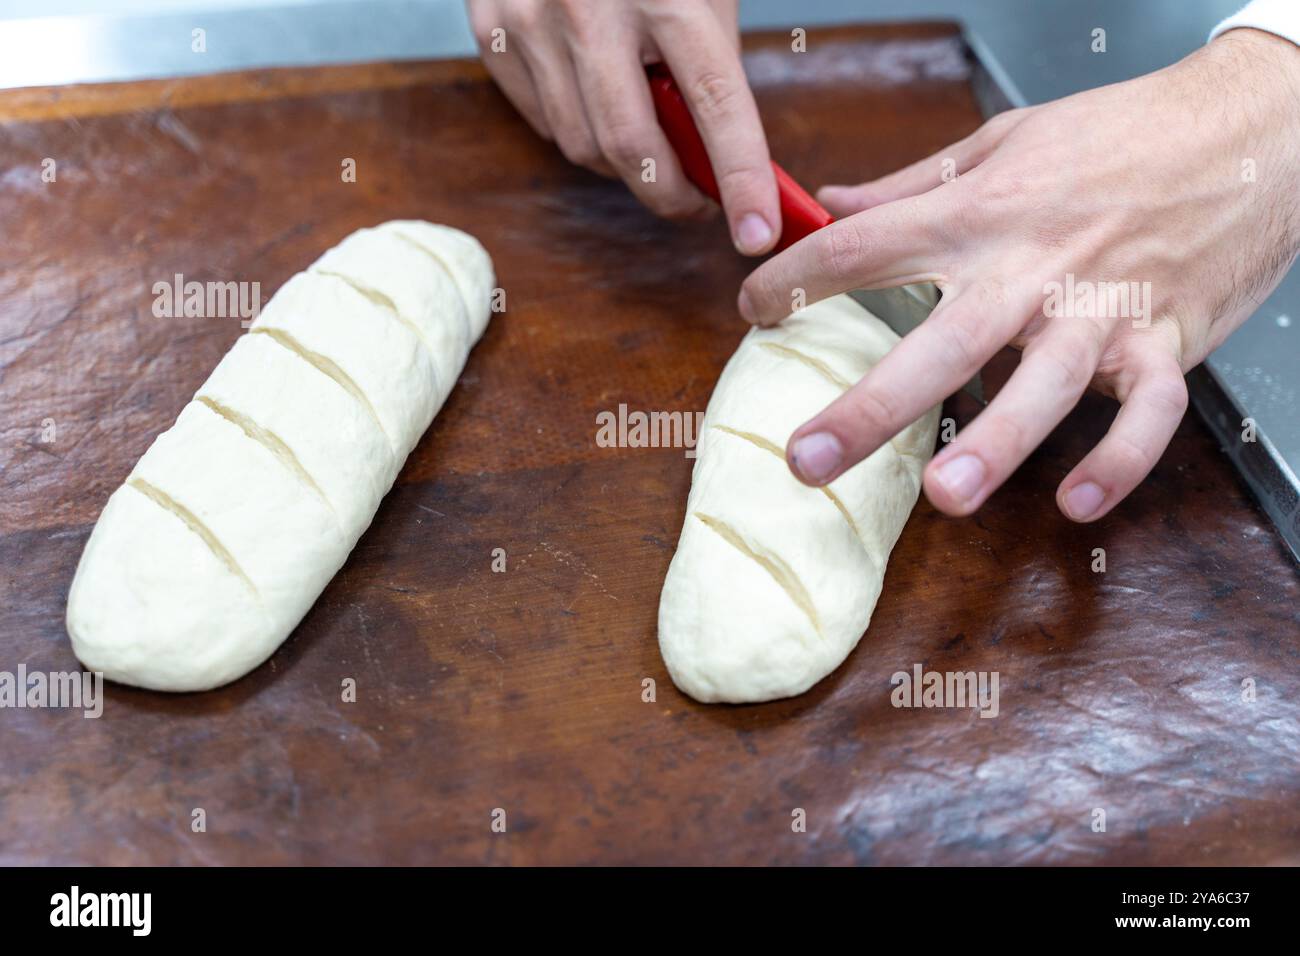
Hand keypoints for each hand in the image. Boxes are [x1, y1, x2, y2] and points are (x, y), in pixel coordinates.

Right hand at [468, 0, 780, 253]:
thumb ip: (708, 64)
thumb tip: (721, 161)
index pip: (713, 105)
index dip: (740, 177)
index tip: (756, 235)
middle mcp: (591, 8)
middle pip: (630, 149)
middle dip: (673, 195)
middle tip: (700, 202)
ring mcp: (531, 19)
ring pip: (582, 146)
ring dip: (625, 165)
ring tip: (649, 138)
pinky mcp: (492, 29)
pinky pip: (541, 121)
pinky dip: (578, 130)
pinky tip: (596, 98)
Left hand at [738, 28, 1299, 521]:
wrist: (1248, 127)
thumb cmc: (1117, 135)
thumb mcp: (1004, 140)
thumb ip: (913, 185)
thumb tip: (831, 201)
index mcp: (980, 213)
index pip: (864, 247)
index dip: (796, 278)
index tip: (752, 309)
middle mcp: (1032, 267)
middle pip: (938, 342)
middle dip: (869, 406)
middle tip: (807, 460)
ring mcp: (1101, 310)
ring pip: (1042, 388)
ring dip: (996, 446)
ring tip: (945, 496)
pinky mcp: (1166, 341)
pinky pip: (1146, 414)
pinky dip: (1119, 461)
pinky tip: (1077, 503)